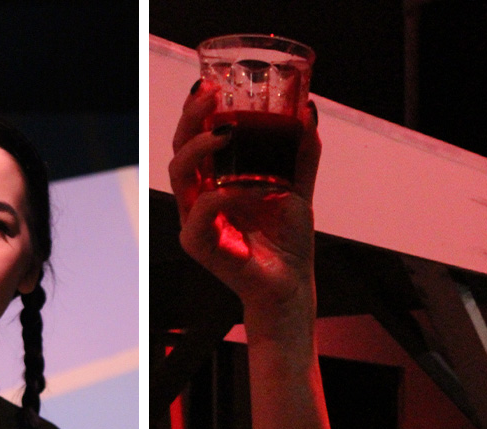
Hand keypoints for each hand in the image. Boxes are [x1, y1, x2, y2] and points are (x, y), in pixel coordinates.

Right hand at [168, 82, 321, 326]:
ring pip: (179, 172)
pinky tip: (253, 189)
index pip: (195, 139)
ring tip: (228, 132)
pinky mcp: (199, 244)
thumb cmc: (288, 240)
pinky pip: (202, 210)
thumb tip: (307, 110)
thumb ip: (301, 152)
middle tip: (212, 96)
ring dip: (201, 147)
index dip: (198, 111)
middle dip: (191, 117)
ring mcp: (195, 220)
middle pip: (179, 148)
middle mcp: (199, 197)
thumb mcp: (298, 186)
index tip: (213, 85)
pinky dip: (226, 194)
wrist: (291, 284)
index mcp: (214, 181)